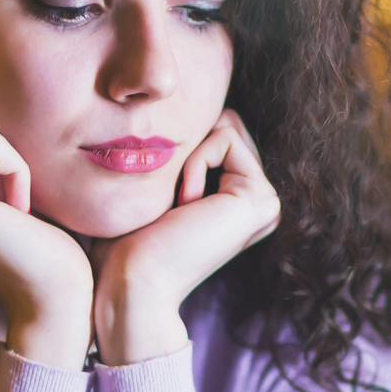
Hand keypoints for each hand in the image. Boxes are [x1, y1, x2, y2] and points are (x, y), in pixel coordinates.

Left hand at [91, 110, 281, 364]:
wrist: (132, 284)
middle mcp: (258, 201)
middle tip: (171, 200)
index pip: (215, 130)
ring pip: (226, 126)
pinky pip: (225, 138)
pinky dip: (194, 163)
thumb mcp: (154, 186)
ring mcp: (265, 201)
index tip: (163, 198)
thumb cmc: (125, 242)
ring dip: (188, 158)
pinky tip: (185, 205)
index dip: (181, 146)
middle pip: (225, 123)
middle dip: (189, 148)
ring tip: (178, 204)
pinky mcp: (261, 199)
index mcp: (237, 199)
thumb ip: (178, 152)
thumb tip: (178, 107)